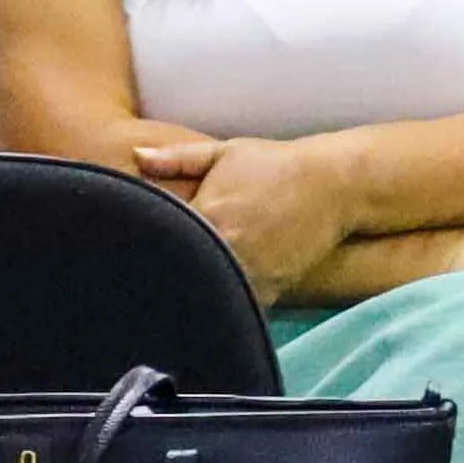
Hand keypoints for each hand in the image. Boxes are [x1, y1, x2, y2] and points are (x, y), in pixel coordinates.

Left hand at [133, 125, 363, 288]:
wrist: (332, 186)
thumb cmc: (276, 165)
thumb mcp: (226, 153)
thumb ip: (177, 159)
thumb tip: (136, 157)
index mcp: (207, 212)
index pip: (160, 239)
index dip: (144, 245)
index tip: (131, 250)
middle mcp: (227, 246)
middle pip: (179, 273)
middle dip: (164, 273)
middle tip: (146, 278)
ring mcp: (249, 271)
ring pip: (207, 295)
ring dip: (194, 292)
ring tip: (177, 290)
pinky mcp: (268, 290)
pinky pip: (235, 309)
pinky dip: (223, 306)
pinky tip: (212, 299)